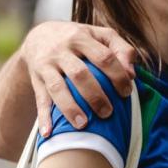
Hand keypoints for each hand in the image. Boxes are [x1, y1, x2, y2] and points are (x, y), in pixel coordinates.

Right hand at [22, 21, 136, 136]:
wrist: (40, 35)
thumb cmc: (80, 38)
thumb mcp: (101, 35)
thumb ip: (121, 49)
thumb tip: (132, 74)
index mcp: (82, 37)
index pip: (104, 57)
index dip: (117, 76)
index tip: (126, 93)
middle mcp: (62, 50)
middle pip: (80, 74)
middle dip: (95, 96)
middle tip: (108, 113)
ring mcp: (46, 64)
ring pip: (57, 88)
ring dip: (70, 108)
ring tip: (83, 125)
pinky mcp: (36, 78)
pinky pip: (39, 99)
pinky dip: (43, 116)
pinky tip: (49, 132)